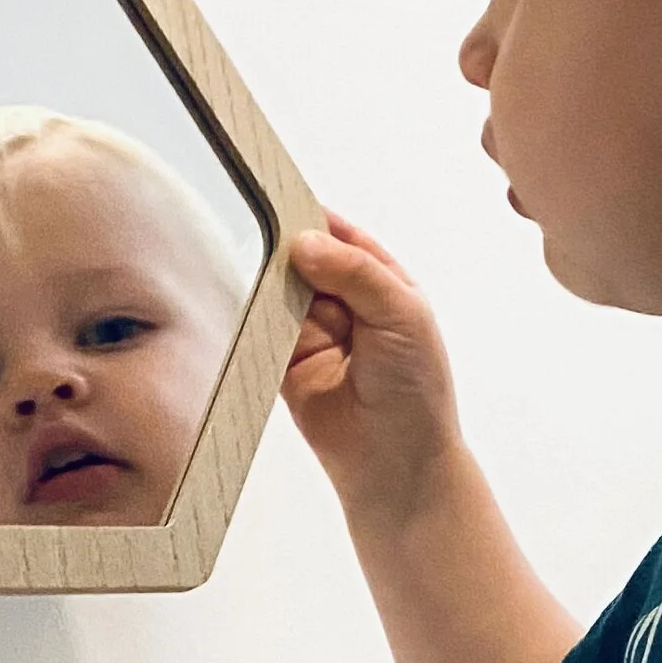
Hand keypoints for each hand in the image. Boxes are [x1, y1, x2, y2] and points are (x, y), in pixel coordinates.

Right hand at [283, 213, 461, 523]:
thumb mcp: (401, 314)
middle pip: (304, 261)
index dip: (314, 219)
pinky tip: (245, 310)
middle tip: (260, 238)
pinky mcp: (285, 365)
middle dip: (285, 252)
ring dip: (269, 288)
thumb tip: (304, 242)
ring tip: (256, 277)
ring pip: (280, 295)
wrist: (395, 465)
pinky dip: (253, 324)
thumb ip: (355, 272)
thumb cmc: (416, 391)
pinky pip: (262, 333)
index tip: (281, 197)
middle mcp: (346, 305)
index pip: (342, 237)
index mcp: (382, 284)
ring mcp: (314, 335)